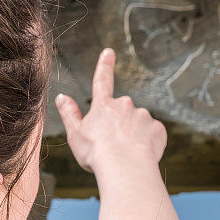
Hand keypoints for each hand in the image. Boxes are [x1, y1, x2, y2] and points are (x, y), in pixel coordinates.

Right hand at [54, 47, 166, 175]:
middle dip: (119, 125)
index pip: (102, 80)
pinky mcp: (157, 129)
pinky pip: (152, 135)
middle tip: (112, 146)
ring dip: (133, 135)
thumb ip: (69, 114)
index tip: (109, 52)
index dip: (105, 65)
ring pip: (138, 124)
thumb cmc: (96, 153)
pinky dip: (147, 144)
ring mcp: (142, 116)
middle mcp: (124, 105)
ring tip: (126, 155)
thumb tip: (62, 97)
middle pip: (122, 111)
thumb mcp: (75, 134)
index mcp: (103, 106)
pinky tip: (140, 156)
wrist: (124, 167)